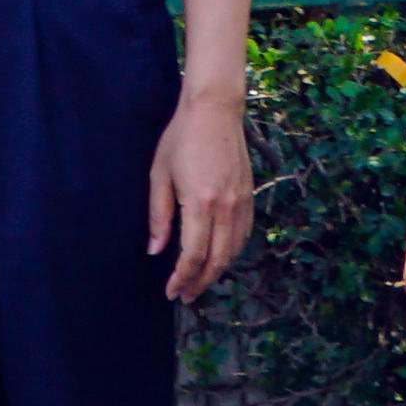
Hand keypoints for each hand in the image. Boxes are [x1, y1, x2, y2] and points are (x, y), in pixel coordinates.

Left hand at [151, 92, 255, 301]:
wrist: (215, 110)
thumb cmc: (180, 138)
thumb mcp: (159, 175)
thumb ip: (159, 216)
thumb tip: (155, 251)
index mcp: (200, 203)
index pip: (193, 256)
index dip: (182, 279)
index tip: (171, 292)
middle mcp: (225, 208)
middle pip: (217, 260)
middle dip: (200, 283)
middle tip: (184, 295)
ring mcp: (241, 203)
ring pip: (234, 251)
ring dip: (217, 271)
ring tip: (199, 282)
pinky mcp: (249, 196)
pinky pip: (244, 235)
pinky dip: (232, 252)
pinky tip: (219, 257)